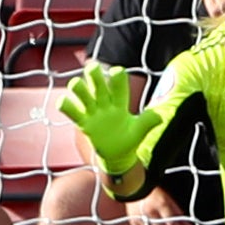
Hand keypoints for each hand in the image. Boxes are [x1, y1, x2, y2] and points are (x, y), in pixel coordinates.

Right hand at [57, 62, 169, 176]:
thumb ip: (147, 123)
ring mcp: (92, 111)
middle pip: (97, 81)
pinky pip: (70, 110)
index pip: (118, 83)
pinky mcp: (82, 122)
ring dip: (78, 86)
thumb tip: (160, 116)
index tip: (117, 72)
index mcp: (119, 102)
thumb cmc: (129, 140)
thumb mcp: (139, 132)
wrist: (116, 155)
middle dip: (94, 74)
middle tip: (93, 70)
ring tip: (78, 88)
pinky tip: (65, 102)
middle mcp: (104, 103)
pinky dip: (65, 104)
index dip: (116, 76)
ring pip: (81, 91)